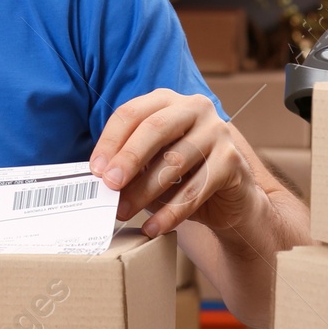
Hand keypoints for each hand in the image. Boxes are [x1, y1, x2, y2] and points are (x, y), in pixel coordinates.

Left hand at [88, 90, 261, 239]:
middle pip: (155, 127)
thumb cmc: (183, 177)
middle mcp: (195, 108)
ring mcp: (218, 132)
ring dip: (145, 190)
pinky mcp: (232, 161)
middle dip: (128, 158)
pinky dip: (171, 212)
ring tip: (124, 211)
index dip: (110, 141)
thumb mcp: (152, 164)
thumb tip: (100, 179)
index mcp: (168, 101)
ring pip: (175, 160)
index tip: (95, 169)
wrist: (231, 201)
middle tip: (109, 185)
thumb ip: (129, 164)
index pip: (132, 113)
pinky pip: (197, 188)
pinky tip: (153, 227)